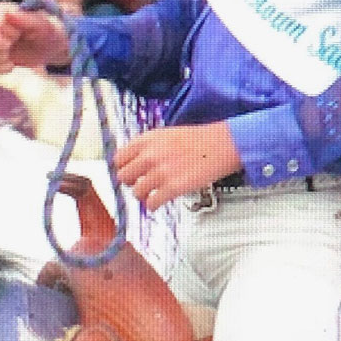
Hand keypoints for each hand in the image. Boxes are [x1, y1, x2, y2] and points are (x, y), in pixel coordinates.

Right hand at [0, 1, 68, 72]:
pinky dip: (2, 68)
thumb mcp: (44, 25)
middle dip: (0, 48)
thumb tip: (9, 13)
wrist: (55, 45)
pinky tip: (12, 63)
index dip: (2, 35)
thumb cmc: (50, 31)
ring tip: (15, 55)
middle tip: (13, 46)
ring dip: (2, 59)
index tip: (17, 35)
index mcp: (3, 12)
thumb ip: (26, 19)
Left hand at [114, 123, 242, 209]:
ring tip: (152, 194)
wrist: (221, 145)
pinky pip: (151, 203)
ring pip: (136, 192)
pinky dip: (153, 206)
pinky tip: (159, 202)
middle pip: (123, 177)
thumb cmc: (198, 140)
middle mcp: (150, 155)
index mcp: (147, 140)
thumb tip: (134, 162)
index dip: (123, 168)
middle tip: (140, 184)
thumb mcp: (167, 134)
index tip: (128, 173)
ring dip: (143, 196)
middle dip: (131, 183)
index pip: (118, 158)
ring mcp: (160, 172)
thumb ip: (148, 147)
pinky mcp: (173, 187)